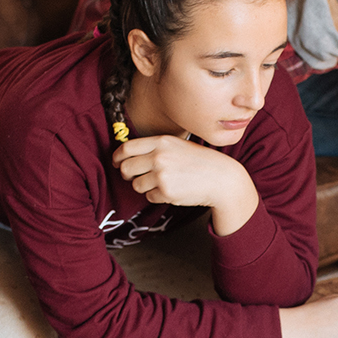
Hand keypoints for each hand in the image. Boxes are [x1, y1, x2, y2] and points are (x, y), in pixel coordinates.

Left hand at [111, 135, 259, 233]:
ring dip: (145, 186)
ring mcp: (161, 175)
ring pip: (136, 185)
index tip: (117, 162)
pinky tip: (173, 190)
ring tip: (163, 182)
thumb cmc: (199, 161)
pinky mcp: (166, 192)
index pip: (126, 148)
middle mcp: (158, 156)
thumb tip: (128, 155)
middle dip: (128, 174)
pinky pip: (149, 196)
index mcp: (160, 141)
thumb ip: (155, 148)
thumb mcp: (177, 145)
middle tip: (134, 177)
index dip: (117, 157)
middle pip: (126, 168)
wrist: (221, 178)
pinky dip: (157, 196)